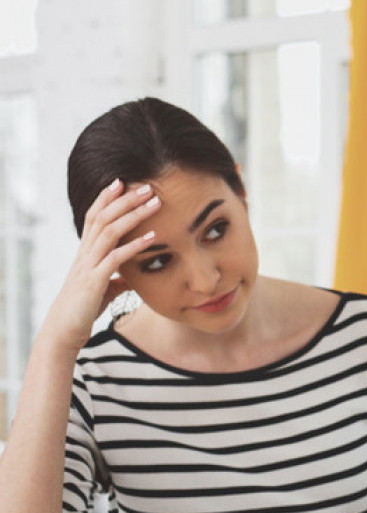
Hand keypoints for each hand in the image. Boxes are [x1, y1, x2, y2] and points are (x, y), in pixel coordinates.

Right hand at [45, 179, 159, 350]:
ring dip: (133, 215)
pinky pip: (116, 258)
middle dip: (125, 199)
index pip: (93, 217)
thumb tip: (133, 278)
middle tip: (147, 185)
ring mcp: (88, 266)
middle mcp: (84, 254)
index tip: (122, 181)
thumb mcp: (104, 289)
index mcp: (85, 252)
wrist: (64, 331)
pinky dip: (135, 245)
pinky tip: (153, 237)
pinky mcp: (94, 281)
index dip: (106, 198)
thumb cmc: (84, 309)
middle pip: (102, 217)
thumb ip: (118, 279)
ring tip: (155, 202)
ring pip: (109, 231)